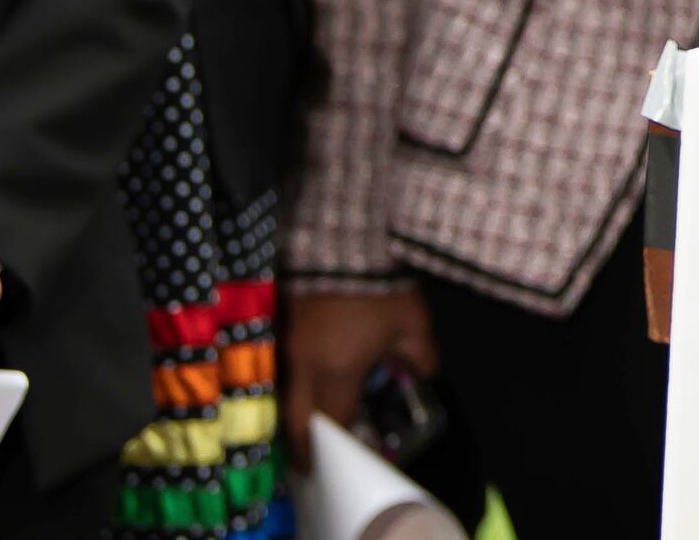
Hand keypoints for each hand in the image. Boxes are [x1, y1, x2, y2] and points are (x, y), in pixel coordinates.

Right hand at [281, 288, 437, 473]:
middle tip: (306, 462)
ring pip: (280, 393)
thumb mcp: (413, 321)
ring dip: (290, 414)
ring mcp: (286, 343)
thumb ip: (420, 355)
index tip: (339, 458)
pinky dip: (285, 384)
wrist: (345, 237)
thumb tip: (423, 374)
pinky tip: (297, 384)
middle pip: (294, 418)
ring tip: (303, 425)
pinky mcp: (277, 322)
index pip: (333, 420)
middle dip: (300, 446)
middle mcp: (304, 363)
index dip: (337, 444)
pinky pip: (276, 366)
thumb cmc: (383, 284)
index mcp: (338, 369)